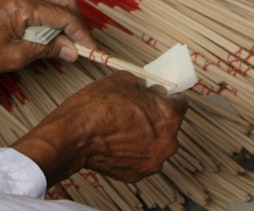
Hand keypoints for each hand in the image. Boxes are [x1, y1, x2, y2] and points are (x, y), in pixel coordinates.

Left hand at [0, 0, 98, 74]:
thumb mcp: (14, 57)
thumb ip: (46, 49)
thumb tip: (71, 50)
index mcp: (21, 3)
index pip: (64, 16)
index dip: (82, 35)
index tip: (91, 50)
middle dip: (75, 21)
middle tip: (79, 43)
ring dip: (60, 13)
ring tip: (61, 39)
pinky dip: (43, 8)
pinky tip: (42, 27)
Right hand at [11, 72, 187, 184]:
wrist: (72, 136)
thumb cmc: (94, 110)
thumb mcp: (120, 80)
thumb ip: (141, 84)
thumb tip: (144, 87)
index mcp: (168, 115)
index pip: (181, 102)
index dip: (166, 96)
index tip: (158, 96)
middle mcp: (167, 140)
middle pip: (169, 124)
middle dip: (154, 116)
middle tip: (134, 109)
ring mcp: (154, 160)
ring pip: (155, 143)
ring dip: (145, 135)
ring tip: (122, 126)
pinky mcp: (138, 173)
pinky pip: (141, 157)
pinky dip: (133, 150)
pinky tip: (117, 140)